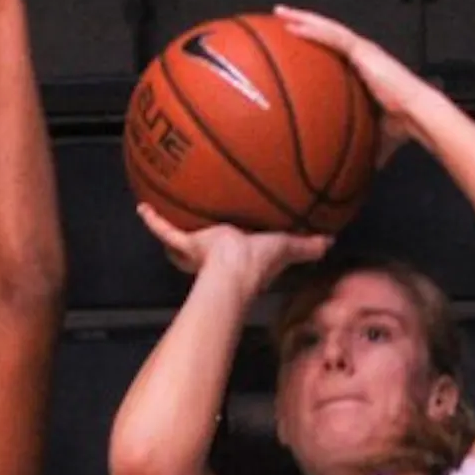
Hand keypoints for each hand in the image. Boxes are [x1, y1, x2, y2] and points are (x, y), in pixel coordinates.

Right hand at [137, 204, 331, 293]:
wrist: (234, 268)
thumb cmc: (260, 262)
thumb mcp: (288, 248)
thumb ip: (308, 246)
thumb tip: (332, 241)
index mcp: (243, 256)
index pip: (242, 251)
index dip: (242, 247)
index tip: (241, 241)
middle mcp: (219, 254)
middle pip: (209, 248)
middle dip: (203, 242)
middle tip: (199, 227)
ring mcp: (200, 250)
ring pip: (185, 240)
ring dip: (176, 230)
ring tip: (164, 211)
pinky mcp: (187, 244)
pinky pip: (167, 230)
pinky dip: (154, 221)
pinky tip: (142, 206)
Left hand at [274, 5, 436, 165]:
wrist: (416, 116)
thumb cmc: (401, 124)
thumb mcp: (374, 136)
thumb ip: (363, 147)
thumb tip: (359, 173)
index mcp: (361, 69)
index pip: (332, 51)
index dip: (314, 42)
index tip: (292, 42)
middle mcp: (361, 55)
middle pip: (326, 33)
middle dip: (302, 22)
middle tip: (279, 17)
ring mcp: (363, 50)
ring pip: (327, 28)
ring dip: (302, 18)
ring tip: (280, 13)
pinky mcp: (365, 50)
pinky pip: (334, 36)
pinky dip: (314, 30)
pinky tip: (295, 27)